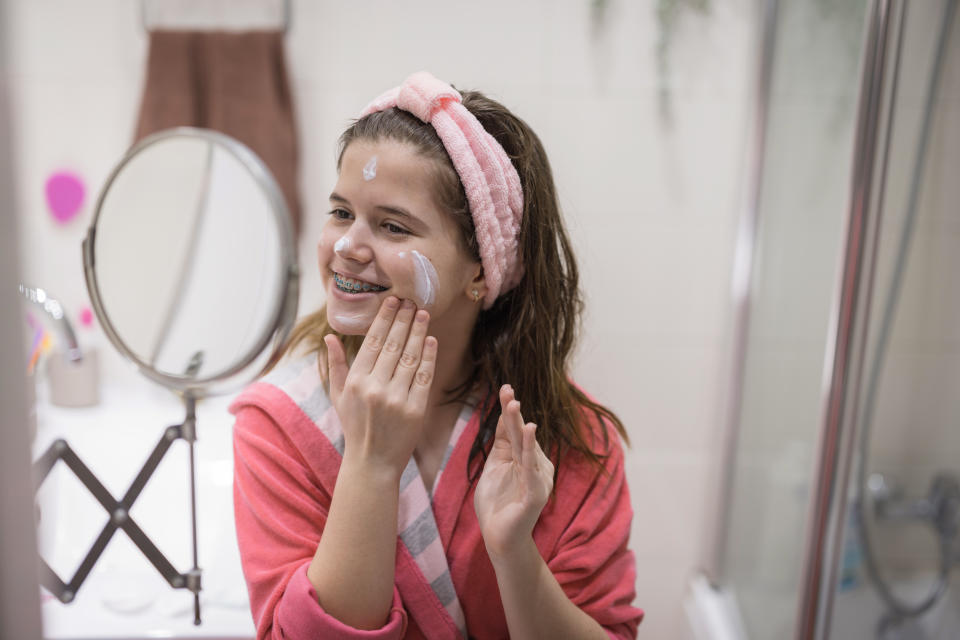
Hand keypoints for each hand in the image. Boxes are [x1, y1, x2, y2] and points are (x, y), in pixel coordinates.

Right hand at [325, 297, 436, 476]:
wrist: (373, 463)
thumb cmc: (355, 426)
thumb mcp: (339, 396)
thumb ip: (336, 365)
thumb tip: (330, 335)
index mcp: (356, 382)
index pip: (372, 342)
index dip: (384, 319)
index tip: (392, 301)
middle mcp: (375, 388)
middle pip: (392, 345)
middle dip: (403, 320)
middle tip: (411, 301)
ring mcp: (396, 399)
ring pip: (409, 357)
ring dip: (418, 333)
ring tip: (423, 314)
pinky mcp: (415, 410)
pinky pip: (423, 377)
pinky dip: (428, 357)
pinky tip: (431, 340)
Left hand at [474, 384, 553, 560]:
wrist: (499, 538)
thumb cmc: (496, 504)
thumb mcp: (495, 467)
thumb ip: (501, 445)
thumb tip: (503, 417)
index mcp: (525, 459)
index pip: (514, 430)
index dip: (509, 410)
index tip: (504, 388)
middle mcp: (535, 465)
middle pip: (521, 434)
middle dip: (513, 412)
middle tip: (507, 390)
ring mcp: (537, 479)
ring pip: (526, 448)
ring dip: (520, 426)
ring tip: (514, 406)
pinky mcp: (536, 494)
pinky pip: (531, 469)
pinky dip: (529, 451)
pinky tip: (529, 432)